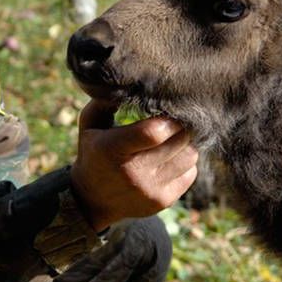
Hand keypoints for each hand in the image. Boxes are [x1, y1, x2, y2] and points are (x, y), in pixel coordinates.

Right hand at [70, 100, 198, 231]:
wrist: (92, 199)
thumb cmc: (94, 151)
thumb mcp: (90, 123)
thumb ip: (106, 100)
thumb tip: (131, 81)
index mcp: (112, 149)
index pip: (153, 132)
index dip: (168, 118)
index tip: (167, 109)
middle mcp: (133, 173)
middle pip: (179, 140)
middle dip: (180, 126)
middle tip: (171, 121)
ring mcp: (150, 190)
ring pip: (190, 156)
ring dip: (184, 144)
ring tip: (170, 140)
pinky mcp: (163, 201)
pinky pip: (191, 172)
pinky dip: (185, 162)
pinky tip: (169, 158)